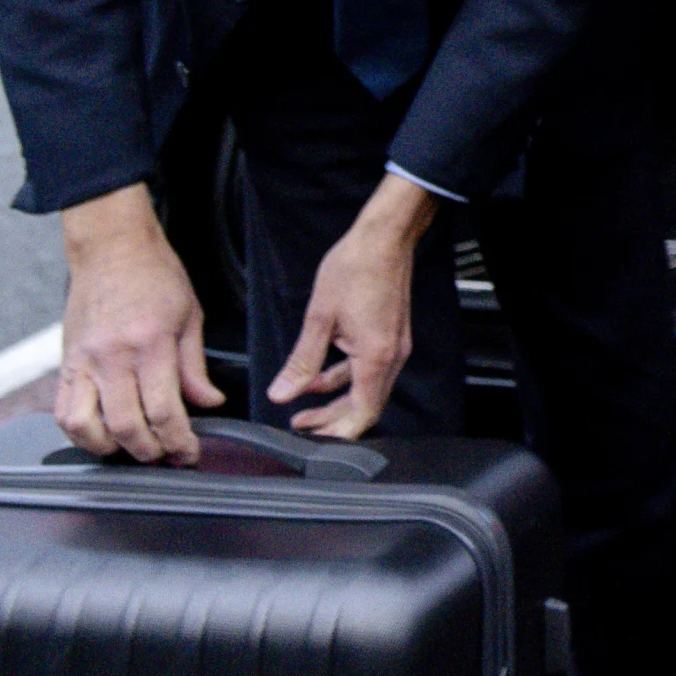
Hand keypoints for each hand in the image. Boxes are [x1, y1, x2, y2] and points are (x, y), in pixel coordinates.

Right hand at [57, 183, 220, 461]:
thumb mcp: (190, 316)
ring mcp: (83, 360)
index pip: (165, 410)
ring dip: (109, 448)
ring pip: (84, 425)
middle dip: (148, 452)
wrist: (111, 247)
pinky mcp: (66, 361)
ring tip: (131, 449)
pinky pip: (62, 409)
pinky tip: (100, 434)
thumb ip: (195, 367)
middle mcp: (112, 356)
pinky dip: (79, 431)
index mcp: (150, 344)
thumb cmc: (155, 275)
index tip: (189, 453)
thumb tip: (210, 402)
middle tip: (164, 457)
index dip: (179, 441)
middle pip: (125, 425)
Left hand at [261, 173, 439, 438]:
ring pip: (366, 388)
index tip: (310, 437)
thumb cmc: (356, 268)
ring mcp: (393, 346)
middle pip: (365, 406)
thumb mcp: (319, 318)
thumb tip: (282, 393)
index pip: (362, 414)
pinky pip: (368, 368)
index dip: (336, 432)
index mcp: (375, 357)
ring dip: (335, 397)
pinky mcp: (390, 336)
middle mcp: (391, 357)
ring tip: (302, 400)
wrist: (383, 238)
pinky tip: (319, 372)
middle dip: (332, 419)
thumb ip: (301, 362)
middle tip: (300, 423)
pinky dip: (343, 376)